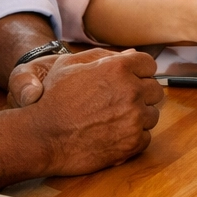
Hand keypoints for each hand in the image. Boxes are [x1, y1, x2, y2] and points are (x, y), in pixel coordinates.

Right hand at [21, 49, 165, 175]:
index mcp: (118, 68)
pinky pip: (146, 137)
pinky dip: (133, 138)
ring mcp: (134, 118)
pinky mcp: (132, 142)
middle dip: (141, 95)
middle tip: (119, 103)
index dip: (139, 73)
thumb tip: (131, 54)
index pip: (149, 65)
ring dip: (138, 118)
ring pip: (152, 115)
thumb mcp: (70, 66)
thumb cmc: (52, 99)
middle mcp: (131, 91)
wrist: (41, 136)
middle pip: (154, 90)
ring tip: (113, 121)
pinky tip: (113, 136)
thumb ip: (103, 57)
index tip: (130, 81)